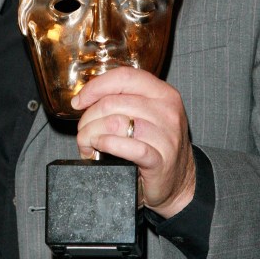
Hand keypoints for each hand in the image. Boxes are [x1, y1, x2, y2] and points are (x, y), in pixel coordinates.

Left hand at [72, 66, 195, 218]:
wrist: (180, 181)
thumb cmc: (157, 145)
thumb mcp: (147, 114)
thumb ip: (123, 101)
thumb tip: (84, 99)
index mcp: (163, 93)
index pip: (124, 76)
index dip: (96, 87)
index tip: (79, 101)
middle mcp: (167, 111)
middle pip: (113, 102)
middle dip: (88, 117)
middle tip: (83, 131)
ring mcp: (166, 136)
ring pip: (115, 123)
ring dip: (91, 134)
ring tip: (87, 144)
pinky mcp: (160, 160)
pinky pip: (126, 147)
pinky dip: (105, 145)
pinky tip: (98, 149)